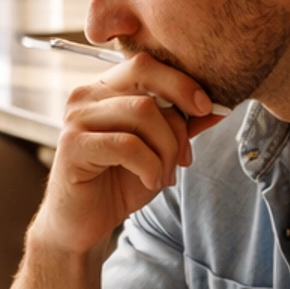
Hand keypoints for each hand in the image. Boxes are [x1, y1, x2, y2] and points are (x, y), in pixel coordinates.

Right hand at [32, 54, 222, 259]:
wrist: (83, 224)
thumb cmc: (118, 183)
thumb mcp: (159, 150)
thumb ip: (181, 125)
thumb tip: (217, 108)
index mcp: (105, 89)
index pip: (146, 64)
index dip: (181, 81)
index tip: (205, 108)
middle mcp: (86, 95)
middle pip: (145, 77)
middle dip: (177, 115)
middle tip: (187, 153)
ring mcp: (76, 118)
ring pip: (142, 111)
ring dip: (166, 148)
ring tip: (165, 175)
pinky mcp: (71, 146)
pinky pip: (127, 144)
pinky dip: (149, 165)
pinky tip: (151, 181)